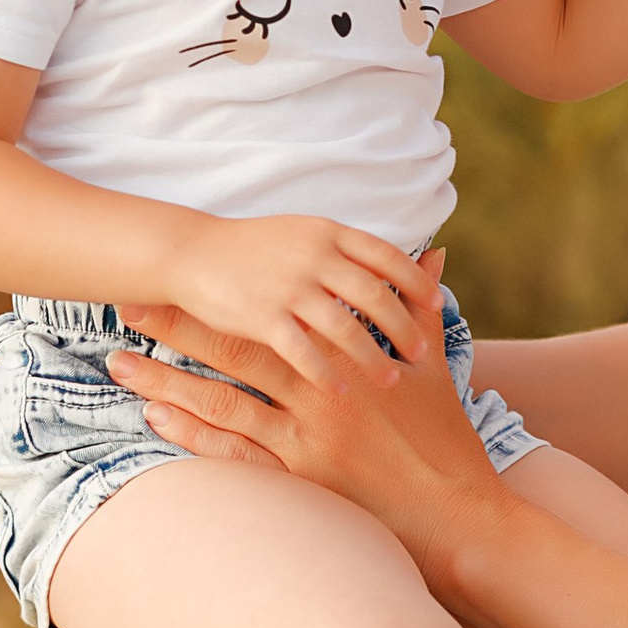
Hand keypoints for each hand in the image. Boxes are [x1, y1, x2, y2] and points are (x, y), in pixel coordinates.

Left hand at [107, 252, 493, 569]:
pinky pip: (234, 455)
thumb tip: (431, 256)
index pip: (269, 316)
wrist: (453, 517)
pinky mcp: (300, 483)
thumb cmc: (446, 441)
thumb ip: (421, 308)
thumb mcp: (436, 367)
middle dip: (176, 327)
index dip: (221, 295)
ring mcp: (305, 441)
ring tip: (118, 364)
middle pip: (232, 351)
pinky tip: (156, 420)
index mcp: (345, 358)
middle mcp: (319, 394)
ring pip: (221, 402)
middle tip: (128, 308)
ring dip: (166, 381)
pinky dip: (192, 436)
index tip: (178, 276)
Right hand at [161, 214, 441, 389]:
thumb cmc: (250, 247)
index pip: (385, 255)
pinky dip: (327, 375)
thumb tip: (386, 260)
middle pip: (374, 294)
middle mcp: (314, 257)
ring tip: (391, 380)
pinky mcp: (263, 317)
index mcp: (326, 233)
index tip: (437, 300)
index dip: (415, 279)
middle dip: (403, 325)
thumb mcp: (301, 232)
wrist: (191, 252)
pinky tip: (343, 395)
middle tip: (421, 350)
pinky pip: (304, 352)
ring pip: (345, 327)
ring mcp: (289, 287)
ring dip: (372, 356)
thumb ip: (340, 246)